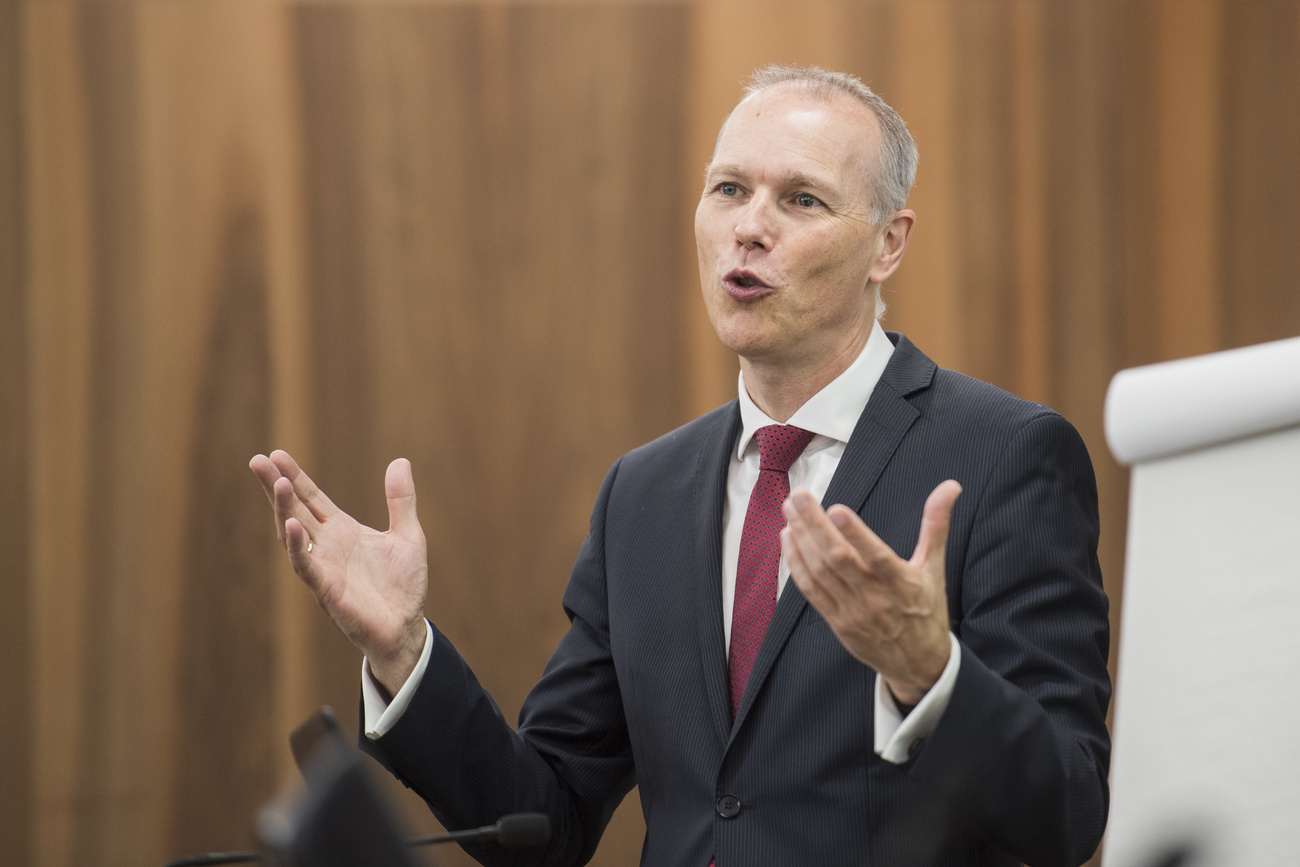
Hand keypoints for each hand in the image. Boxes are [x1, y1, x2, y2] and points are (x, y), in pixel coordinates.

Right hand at [249, 450, 428, 693]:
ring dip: (285, 510)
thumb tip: (400, 461)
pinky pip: (306, 566)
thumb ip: (401, 500)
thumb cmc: (403, 586)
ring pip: (294, 534)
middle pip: (295, 510)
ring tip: (279, 483)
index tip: (276, 453)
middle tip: (258, 460)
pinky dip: (298, 546)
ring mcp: (323, 567)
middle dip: (277, 486)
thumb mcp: (408, 535)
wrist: (406, 628)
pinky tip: (293, 524)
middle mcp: (327, 546)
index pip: (312, 498)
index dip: (296, 476)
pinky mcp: (326, 590)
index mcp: (342, 531)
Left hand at [781, 480, 961, 705]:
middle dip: (814, 525)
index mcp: (901, 583)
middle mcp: (875, 598)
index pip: (876, 557)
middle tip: (798, 495)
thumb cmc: (926, 609)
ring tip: (789, 510)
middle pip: (839, 559)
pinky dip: (797, 564)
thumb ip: (936, 525)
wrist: (918, 663)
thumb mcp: (934, 568)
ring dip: (801, 539)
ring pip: (820, 572)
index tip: (837, 509)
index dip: (856, 534)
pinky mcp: (836, 621)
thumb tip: (951, 486)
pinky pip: (811, 591)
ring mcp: (852, 611)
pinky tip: (788, 539)